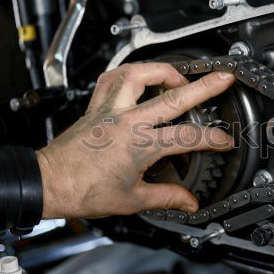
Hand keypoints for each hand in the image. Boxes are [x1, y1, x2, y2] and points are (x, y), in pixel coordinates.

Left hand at [36, 63, 235, 218]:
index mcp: (140, 145)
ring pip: (138, 74)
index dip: (213, 139)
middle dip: (203, 86)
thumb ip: (166, 198)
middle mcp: (126, 121)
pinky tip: (139, 76)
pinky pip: (111, 79)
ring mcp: (109, 109)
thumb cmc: (83, 191)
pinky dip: (128, 73)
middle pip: (173, 96)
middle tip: (223, 77)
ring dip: (161, 70)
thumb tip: (188, 202)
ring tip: (177, 76)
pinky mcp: (94, 107)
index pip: (188, 137)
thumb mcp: (132, 200)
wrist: (49, 183)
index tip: (225, 141)